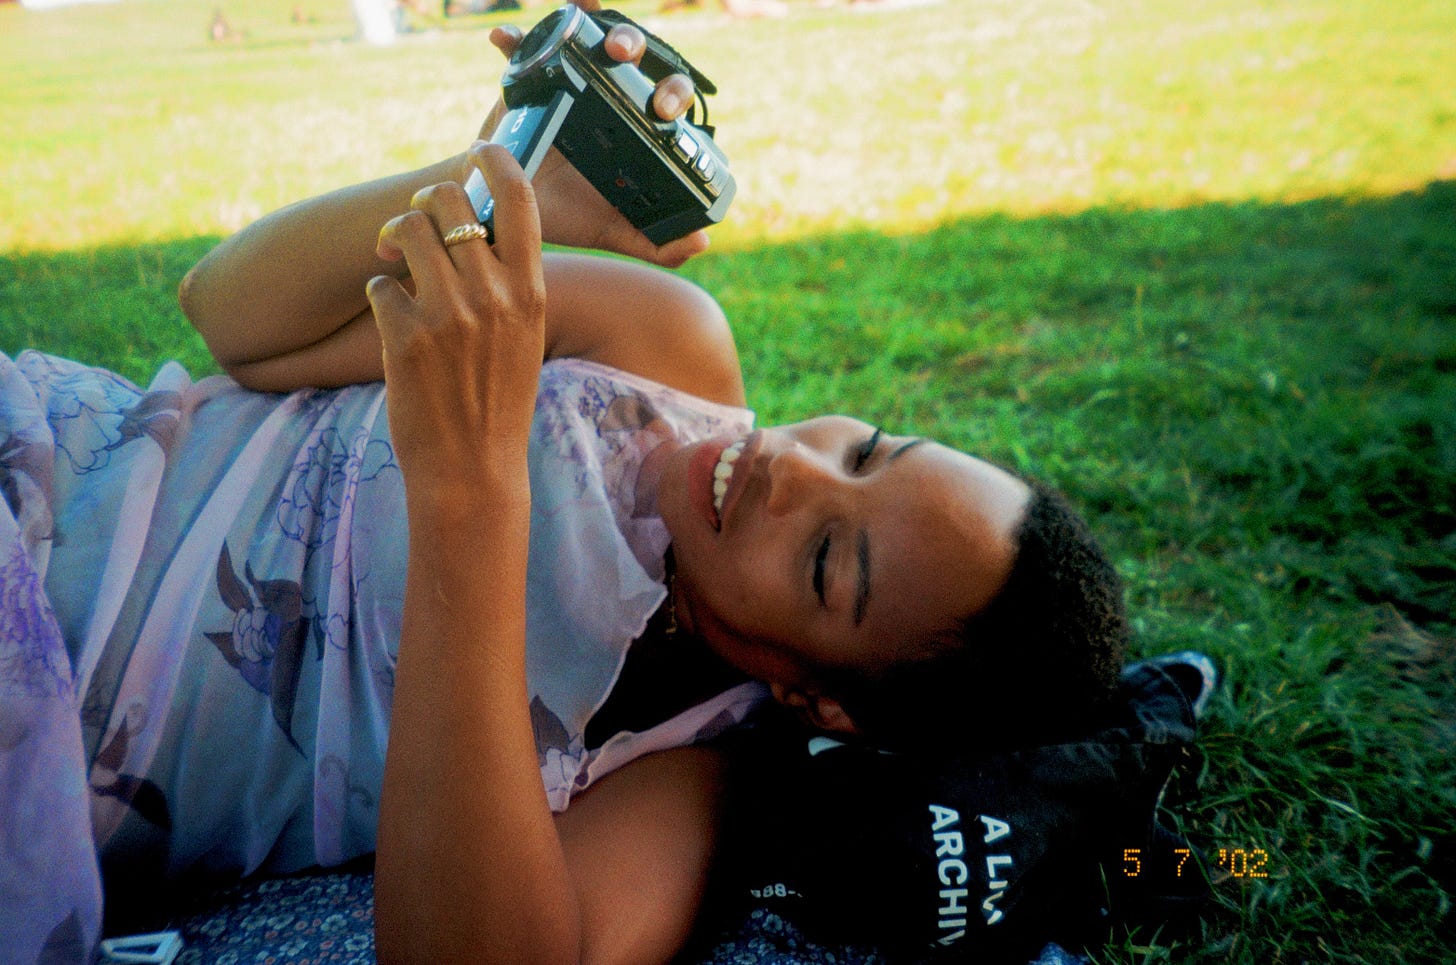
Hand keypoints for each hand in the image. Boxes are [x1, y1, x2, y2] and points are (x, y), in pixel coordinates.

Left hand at [368, 145, 544, 495]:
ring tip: (390, 266)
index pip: (518, 199)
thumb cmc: (498, 401)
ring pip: (402, 232)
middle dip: (421, 203)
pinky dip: (378, 299)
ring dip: (390, 242)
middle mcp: (492, 295)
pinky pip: (378, 287)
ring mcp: (448, 315)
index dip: (494, 160)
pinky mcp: (404, 337)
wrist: (473, 468)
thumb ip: (507, 283)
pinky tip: (391, 326)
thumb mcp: (523, 336)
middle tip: (411, 226)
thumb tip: (473, 229)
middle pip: (445, 202)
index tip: (477, 153)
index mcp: (531, 291)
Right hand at [477, 0, 709, 267]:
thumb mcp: (611, 231)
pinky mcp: (533, 78)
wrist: (505, 214)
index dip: (673, 97)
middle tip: (623, 58)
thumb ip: (656, 244)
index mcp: (636, 128)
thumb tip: (700, 241)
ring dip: (596, 27)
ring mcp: (572, 82)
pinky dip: (516, 37)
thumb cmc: (566, 216)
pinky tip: (503, 39)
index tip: (664, 112)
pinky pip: (527, 47)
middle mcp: (609, 97)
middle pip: (637, 60)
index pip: (667, 100)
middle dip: (637, 48)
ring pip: (592, 40)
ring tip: (595, 41)